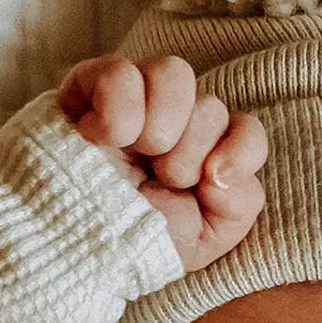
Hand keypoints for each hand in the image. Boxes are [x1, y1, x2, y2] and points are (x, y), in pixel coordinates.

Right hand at [58, 54, 267, 271]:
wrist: (75, 250)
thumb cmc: (137, 242)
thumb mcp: (204, 239)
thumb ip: (240, 203)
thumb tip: (224, 168)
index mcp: (204, 152)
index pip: (246, 128)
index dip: (241, 151)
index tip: (211, 183)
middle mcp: (174, 120)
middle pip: (212, 106)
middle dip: (187, 156)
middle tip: (157, 181)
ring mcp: (133, 100)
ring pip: (174, 73)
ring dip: (159, 127)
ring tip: (135, 157)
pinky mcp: (88, 86)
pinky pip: (119, 73)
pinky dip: (117, 113)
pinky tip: (98, 140)